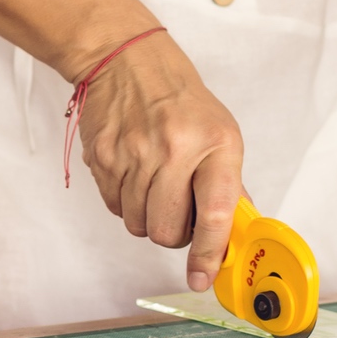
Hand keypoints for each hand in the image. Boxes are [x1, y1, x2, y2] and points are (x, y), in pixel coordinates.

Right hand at [72, 31, 244, 290]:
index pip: (216, 213)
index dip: (210, 252)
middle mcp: (175, 149)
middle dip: (174, 233)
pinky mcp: (103, 158)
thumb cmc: (180, 98)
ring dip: (148, 216)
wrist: (127, 60)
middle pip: (167, 231)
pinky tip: (134, 173)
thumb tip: (234, 232)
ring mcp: (134, 154)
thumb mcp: (221, 132)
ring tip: (156, 183)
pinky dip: (125, 201)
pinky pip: (114, 207)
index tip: (203, 276)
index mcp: (215, 143)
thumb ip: (227, 184)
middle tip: (179, 211)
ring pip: (138, 224)